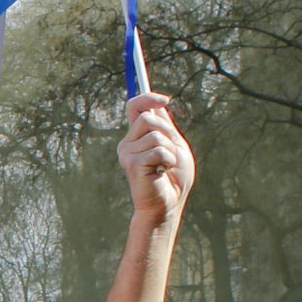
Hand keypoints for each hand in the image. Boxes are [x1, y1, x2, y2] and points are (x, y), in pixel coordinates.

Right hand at [116, 93, 192, 220]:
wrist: (167, 204)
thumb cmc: (173, 178)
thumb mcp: (174, 145)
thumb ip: (165, 126)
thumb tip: (159, 104)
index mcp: (137, 136)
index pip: (135, 107)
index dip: (147, 98)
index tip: (165, 100)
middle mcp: (128, 142)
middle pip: (148, 118)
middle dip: (168, 132)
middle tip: (170, 154)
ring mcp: (126, 153)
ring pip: (156, 134)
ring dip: (170, 150)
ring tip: (165, 166)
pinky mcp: (131, 163)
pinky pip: (159, 149)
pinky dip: (169, 160)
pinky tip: (162, 172)